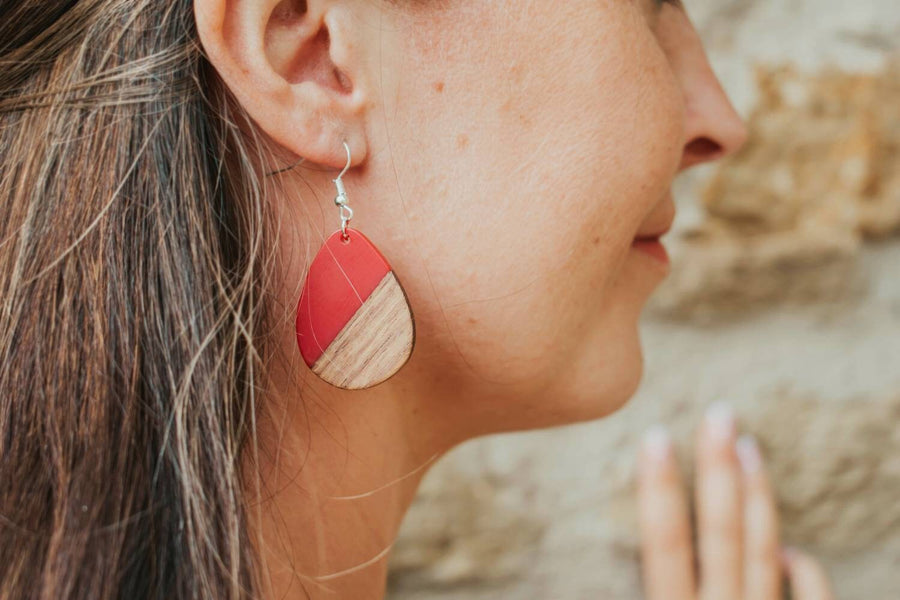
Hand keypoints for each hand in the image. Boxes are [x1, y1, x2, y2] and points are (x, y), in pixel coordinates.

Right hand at [636, 404, 833, 599]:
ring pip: (763, 552)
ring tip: (748, 445)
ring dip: (756, 495)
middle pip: (721, 533)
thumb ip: (658, 589)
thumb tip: (603, 576)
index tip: (655, 437)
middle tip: (719, 415)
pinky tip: (792, 549)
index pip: (665, 544)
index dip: (659, 489)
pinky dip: (804, 568)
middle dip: (717, 470)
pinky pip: (810, 596)